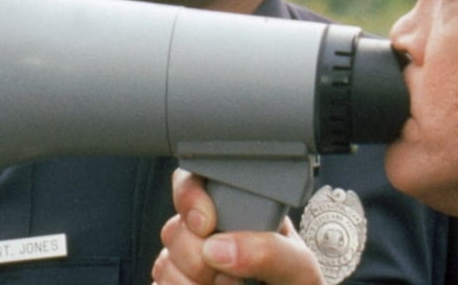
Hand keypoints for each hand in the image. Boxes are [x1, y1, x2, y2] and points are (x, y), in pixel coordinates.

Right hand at [153, 168, 325, 284]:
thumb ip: (269, 250)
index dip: (190, 197)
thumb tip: (218, 248)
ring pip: (164, 263)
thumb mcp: (298, 266)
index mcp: (237, 211)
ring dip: (191, 283)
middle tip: (232, 274)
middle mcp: (209, 234)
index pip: (195, 182)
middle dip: (198, 257)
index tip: (206, 223)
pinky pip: (159, 283)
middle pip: (175, 228)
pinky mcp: (177, 283)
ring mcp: (189, 263)